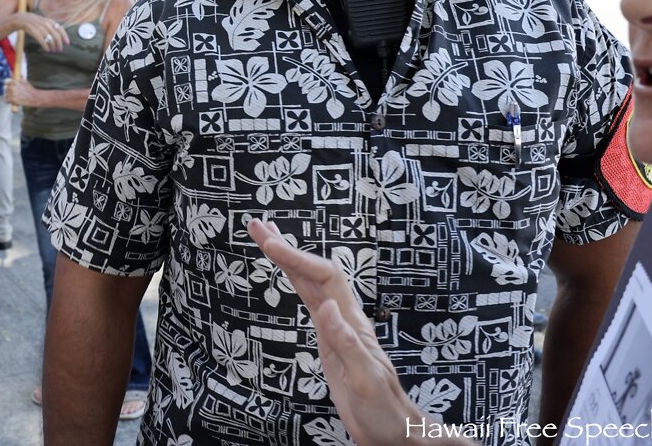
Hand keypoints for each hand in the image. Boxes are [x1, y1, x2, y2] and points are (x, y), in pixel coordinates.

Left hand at [4, 78, 38, 107]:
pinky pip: (6, 100)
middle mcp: (12, 87)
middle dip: (8, 90)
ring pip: (5, 94)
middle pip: (4, 88)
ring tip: (14, 96)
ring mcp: (12, 94)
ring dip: (8, 95)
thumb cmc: (29, 89)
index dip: (7, 83)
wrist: (34, 97)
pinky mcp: (12, 100)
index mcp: (14, 82)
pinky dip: (8, 100)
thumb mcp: (24, 81)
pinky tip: (12, 100)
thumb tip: (11, 72)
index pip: (5, 81)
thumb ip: (17, 77)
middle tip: (13, 92)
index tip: (9, 85)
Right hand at [13, 12, 68, 51]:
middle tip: (59, 50)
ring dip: (52, 46)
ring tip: (53, 51)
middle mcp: (45, 23)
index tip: (67, 43)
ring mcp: (39, 26)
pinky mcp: (32, 30)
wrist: (18, 19)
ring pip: (49, 38)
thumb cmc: (31, 22)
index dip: (65, 36)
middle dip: (59, 44)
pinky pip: (41, 39)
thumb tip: (58, 36)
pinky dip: (45, 45)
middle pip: (56, 35)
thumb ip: (50, 27)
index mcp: (48, 21)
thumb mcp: (42, 22)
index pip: (60, 28)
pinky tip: (47, 50)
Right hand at [247, 219, 434, 445]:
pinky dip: (295, 282)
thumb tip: (326, 306)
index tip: (270, 243)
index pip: (323, 277)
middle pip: (313, 271)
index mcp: (352, 323)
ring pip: (309, 283)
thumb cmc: (383, 408)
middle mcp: (344, 318)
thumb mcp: (363, 378)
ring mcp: (336, 327)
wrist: (394, 430)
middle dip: (286, 247)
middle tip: (258, 226)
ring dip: (288, 259)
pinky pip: (309, 301)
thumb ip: (345, 342)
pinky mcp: (329, 339)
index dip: (297, 257)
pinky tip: (288, 274)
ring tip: (266, 238)